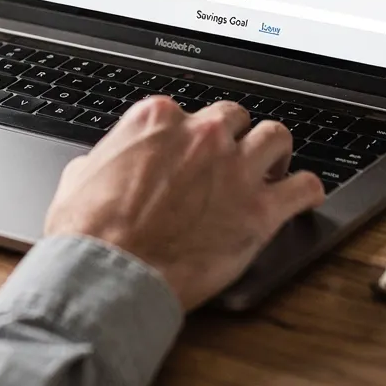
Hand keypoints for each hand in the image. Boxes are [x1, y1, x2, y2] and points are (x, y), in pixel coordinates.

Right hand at [44, 97, 325, 310]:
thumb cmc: (89, 234)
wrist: (109, 274)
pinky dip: (307, 191)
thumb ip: (103, 160)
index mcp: (157, 120)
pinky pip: (305, 187)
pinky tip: (303, 197)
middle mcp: (202, 135)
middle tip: (230, 161)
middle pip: (235, 117)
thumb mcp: (78, 179)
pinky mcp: (259, 210)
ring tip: (271, 169)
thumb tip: (99, 165)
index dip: (189, 137)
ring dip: (274, 153)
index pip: (188, 111)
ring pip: (277, 137)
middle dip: (234, 137)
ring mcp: (235, 169)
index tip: (190, 154)